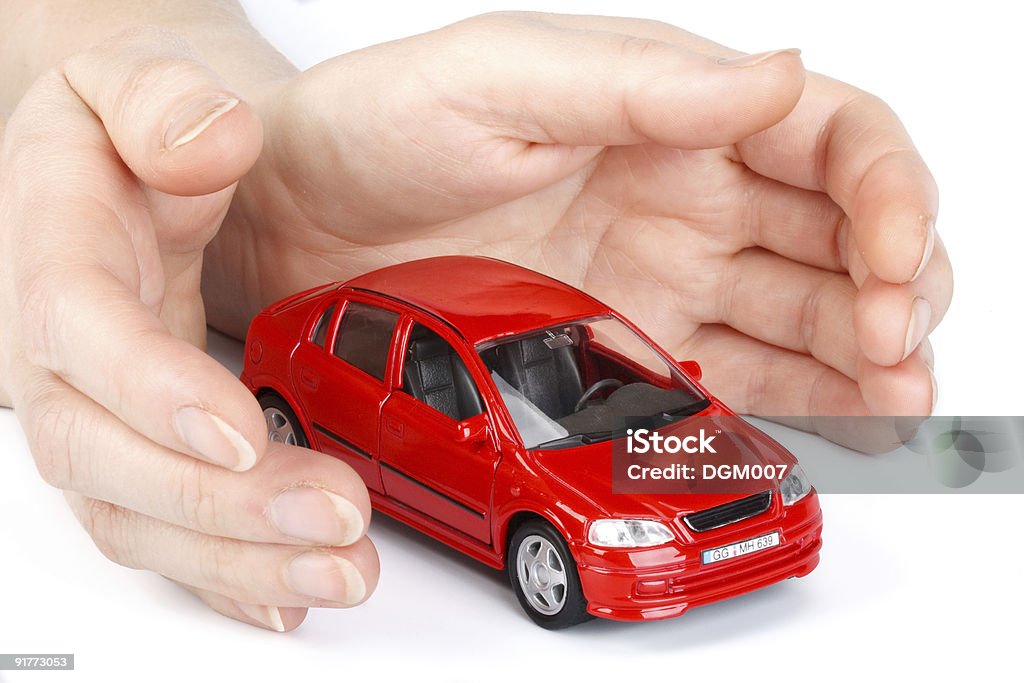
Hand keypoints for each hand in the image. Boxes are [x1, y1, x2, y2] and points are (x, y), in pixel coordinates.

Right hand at [0, 29, 377, 630]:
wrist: (125, 171)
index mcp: (52, 256)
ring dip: (237, 560)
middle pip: (107, 459)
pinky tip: (289, 599)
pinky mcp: (143, 449)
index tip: (237, 430)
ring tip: (339, 572)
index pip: (78, 333)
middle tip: (332, 518)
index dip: (149, 389)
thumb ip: (163, 100)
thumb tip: (208, 142)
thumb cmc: (129, 130)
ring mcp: (99, 415)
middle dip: (217, 505)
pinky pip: (166, 530)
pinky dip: (225, 576)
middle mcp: (60, 357)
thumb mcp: (134, 79)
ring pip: (141, 517)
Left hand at [208, 13, 951, 448]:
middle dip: (894, 287)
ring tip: (895, 397)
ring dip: (864, 358)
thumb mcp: (501, 78)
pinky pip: (728, 378)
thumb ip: (638, 82)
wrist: (295, 216)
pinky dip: (788, 402)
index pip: (832, 139)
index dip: (890, 192)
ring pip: (802, 316)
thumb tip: (779, 79)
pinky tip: (825, 422)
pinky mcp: (619, 352)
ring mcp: (658, 280)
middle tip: (899, 344)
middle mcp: (685, 197)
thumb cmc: (380, 124)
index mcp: (674, 114)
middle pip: (840, 237)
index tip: (895, 255)